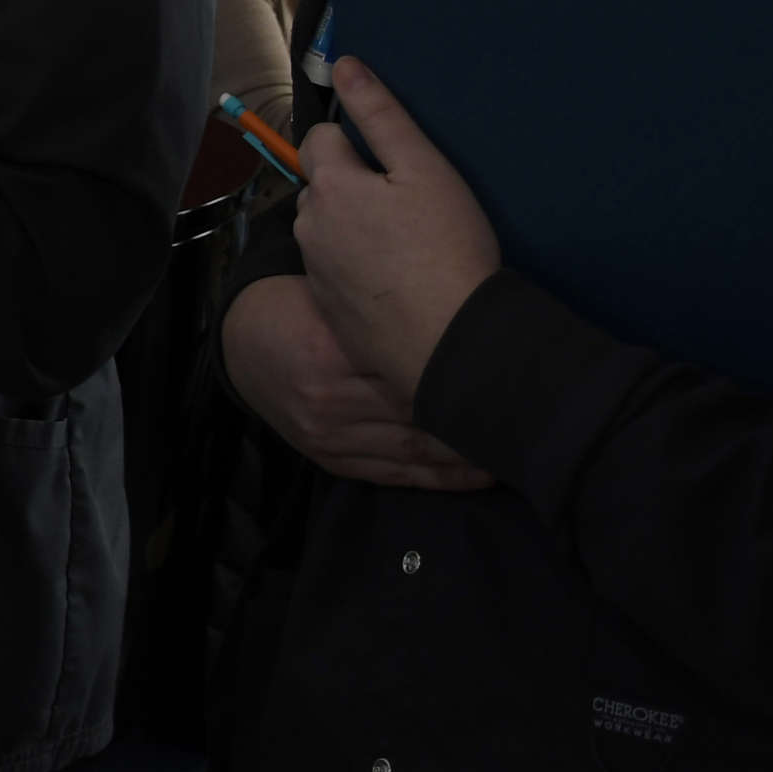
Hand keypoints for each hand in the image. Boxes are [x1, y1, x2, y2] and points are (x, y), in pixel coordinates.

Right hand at [221, 274, 492, 490]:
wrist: (241, 343)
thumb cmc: (297, 304)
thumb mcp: (332, 291)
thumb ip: (382, 305)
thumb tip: (460, 310)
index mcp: (329, 349)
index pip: (411, 372)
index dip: (465, 378)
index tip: (514, 380)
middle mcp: (328, 400)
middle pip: (418, 418)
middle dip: (475, 421)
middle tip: (530, 420)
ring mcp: (327, 436)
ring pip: (412, 453)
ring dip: (466, 456)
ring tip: (515, 451)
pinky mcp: (329, 459)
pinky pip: (392, 476)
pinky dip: (437, 480)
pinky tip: (475, 476)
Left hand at [292, 57, 506, 406]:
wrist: (450, 342)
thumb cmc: (446, 249)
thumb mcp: (424, 169)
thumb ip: (381, 115)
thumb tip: (346, 65)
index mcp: (330, 186)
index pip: (320, 138)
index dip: (356, 140)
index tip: (393, 162)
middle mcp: (310, 226)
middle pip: (322, 186)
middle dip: (353, 184)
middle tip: (407, 203)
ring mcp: (316, 271)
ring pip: (327, 229)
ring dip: (352, 226)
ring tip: (406, 243)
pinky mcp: (329, 309)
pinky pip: (336, 271)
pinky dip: (357, 267)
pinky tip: (397, 279)